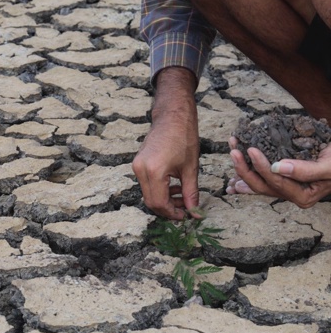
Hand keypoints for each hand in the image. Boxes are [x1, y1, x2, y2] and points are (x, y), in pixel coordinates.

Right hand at [132, 68, 200, 219]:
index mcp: (154, 171)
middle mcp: (141, 170)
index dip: (173, 213)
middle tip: (186, 209)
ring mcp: (137, 167)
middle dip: (168, 209)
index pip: (160, 203)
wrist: (172, 116)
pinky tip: (174, 187)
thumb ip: (191, 193)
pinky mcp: (138, 164)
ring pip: (148, 194)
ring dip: (165, 200)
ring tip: (183, 197)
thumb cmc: (184, 137)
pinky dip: (160, 190)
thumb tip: (195, 212)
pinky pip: (147, 184)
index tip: (187, 216)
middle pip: (151, 202)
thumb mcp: (191, 168)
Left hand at [229, 137, 330, 207]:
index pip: (276, 183)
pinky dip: (247, 176)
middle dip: (244, 169)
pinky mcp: (283, 180)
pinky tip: (232, 179)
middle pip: (262, 186)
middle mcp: (292, 195)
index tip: (251, 149)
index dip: (261, 167)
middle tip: (233, 150)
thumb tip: (277, 167)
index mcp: (303, 196)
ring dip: (241, 170)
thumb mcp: (329, 166)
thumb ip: (306, 170)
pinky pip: (261, 180)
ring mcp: (286, 189)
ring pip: (258, 183)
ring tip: (231, 156)